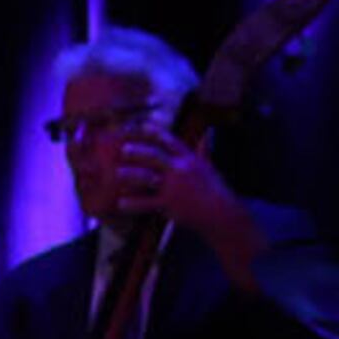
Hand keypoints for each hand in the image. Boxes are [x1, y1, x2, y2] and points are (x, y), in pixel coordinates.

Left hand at [111, 122, 265, 283]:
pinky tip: (120, 203)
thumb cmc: (214, 189)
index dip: (153, 132)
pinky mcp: (170, 204)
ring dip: (131, 175)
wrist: (221, 212)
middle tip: (122, 148)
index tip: (138, 126)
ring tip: (117, 174)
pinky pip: (147, 203)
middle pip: (155, 155)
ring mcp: (174, 187)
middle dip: (138, 151)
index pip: (169, 140)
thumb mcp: (209, 166)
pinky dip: (133, 203)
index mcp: (188, 159)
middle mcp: (180, 169)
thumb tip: (208, 132)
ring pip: (148, 177)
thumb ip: (204, 149)